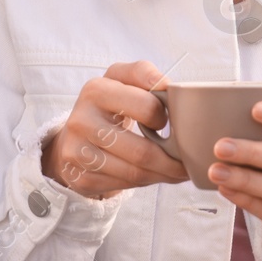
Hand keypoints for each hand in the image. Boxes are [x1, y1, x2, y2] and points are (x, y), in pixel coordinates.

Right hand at [40, 61, 189, 198]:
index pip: (147, 108)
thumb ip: (144, 74)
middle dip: (172, 161)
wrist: (73, 134)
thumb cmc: (108, 103)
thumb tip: (170, 88)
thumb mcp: (120, 79)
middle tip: (188, 162)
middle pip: (142, 152)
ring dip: (163, 175)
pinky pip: (124, 186)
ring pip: (135, 173)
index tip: (169, 122)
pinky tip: (155, 175)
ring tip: (178, 172)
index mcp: (96, 90)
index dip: (165, 118)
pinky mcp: (80, 177)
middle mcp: (82, 121)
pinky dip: (146, 183)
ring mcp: (78, 152)